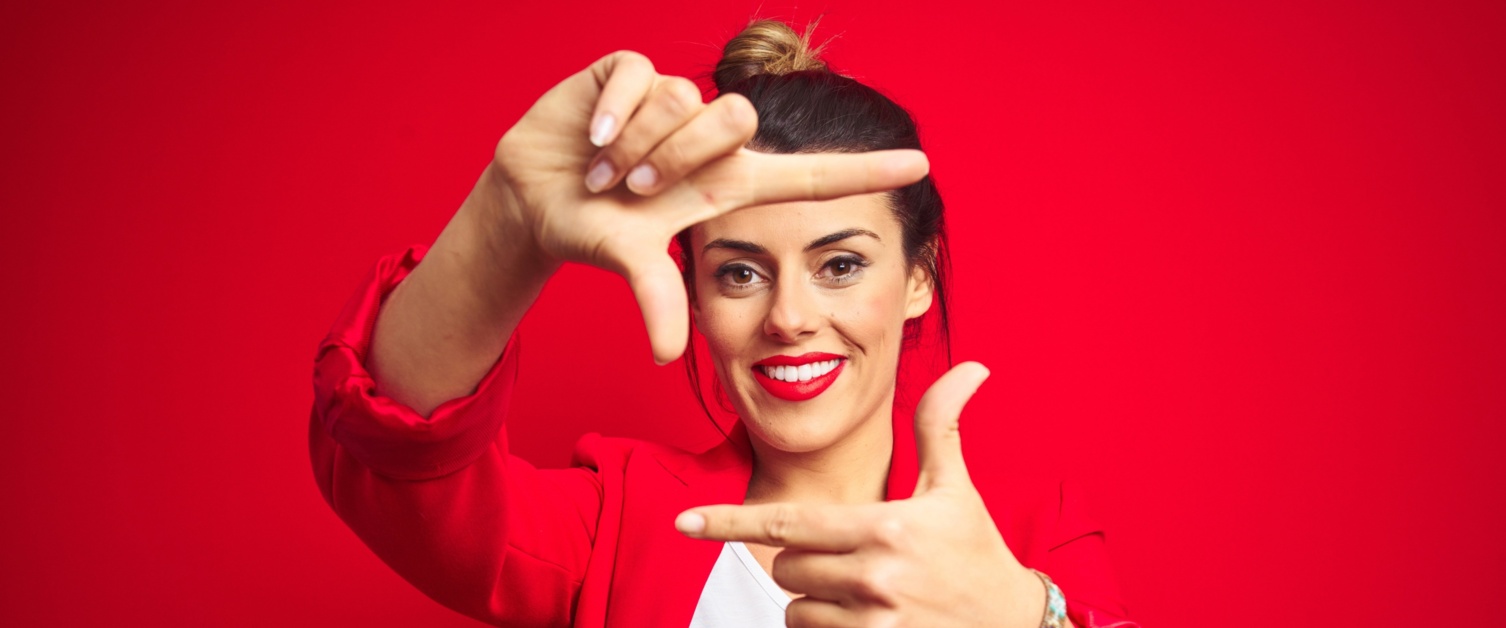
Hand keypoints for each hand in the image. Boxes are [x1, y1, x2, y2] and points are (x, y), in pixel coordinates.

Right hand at [486, 51, 929, 363]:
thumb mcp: (630, 263)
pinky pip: (640, 78)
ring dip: (634, 144)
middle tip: (634, 189)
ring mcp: (675, 100)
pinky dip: (610, 112)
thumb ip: (656, 300)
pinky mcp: (633, 71)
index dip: (865, 173)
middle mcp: (712, 139)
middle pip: (738, 119)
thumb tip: (670, 356)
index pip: (812, 177)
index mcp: (729, 184)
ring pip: (684, 101)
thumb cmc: (594, 230)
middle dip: (676, 160)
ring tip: (605, 169)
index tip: (922, 165)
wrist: (533, 196)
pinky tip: (589, 135)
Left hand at [674, 363, 1053, 627]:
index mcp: (884, 527)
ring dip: (816, 602)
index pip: (786, 524)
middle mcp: (873, 576)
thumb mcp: (956, 491)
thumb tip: (970, 368)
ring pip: (795, 610)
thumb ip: (941, 428)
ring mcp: (872, 622)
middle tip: (852, 560)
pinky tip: (866, 621)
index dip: (729, 523)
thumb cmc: (977, 554)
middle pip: (786, 567)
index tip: (685, 522)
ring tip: (866, 595)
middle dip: (804, 562)